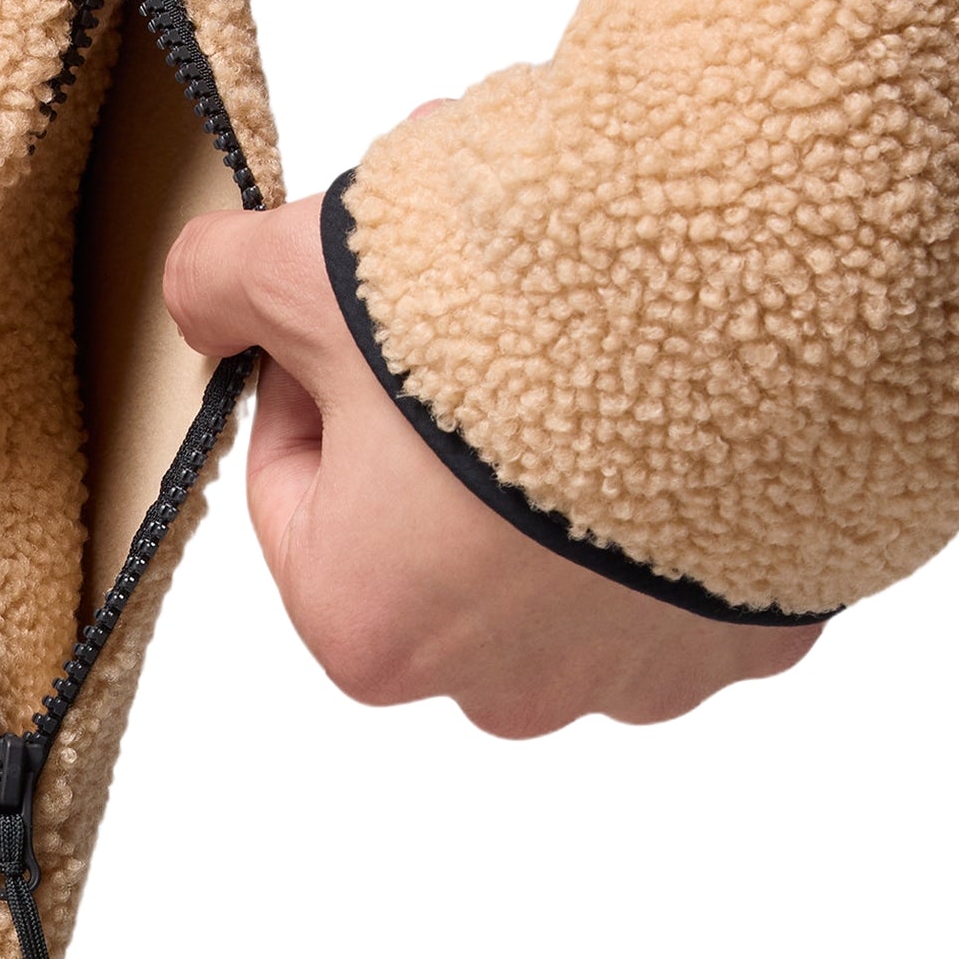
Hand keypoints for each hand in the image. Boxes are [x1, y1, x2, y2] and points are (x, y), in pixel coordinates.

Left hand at [164, 192, 823, 737]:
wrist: (754, 314)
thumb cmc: (516, 323)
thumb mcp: (312, 269)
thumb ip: (220, 284)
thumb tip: (200, 294)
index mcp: (366, 628)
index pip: (297, 487)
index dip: (317, 375)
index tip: (355, 311)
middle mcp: (503, 688)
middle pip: (428, 526)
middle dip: (434, 408)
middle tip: (475, 298)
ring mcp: (643, 671)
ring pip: (561, 548)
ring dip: (561, 448)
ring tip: (592, 330)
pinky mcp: (757, 628)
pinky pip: (688, 548)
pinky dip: (678, 475)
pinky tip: (685, 380)